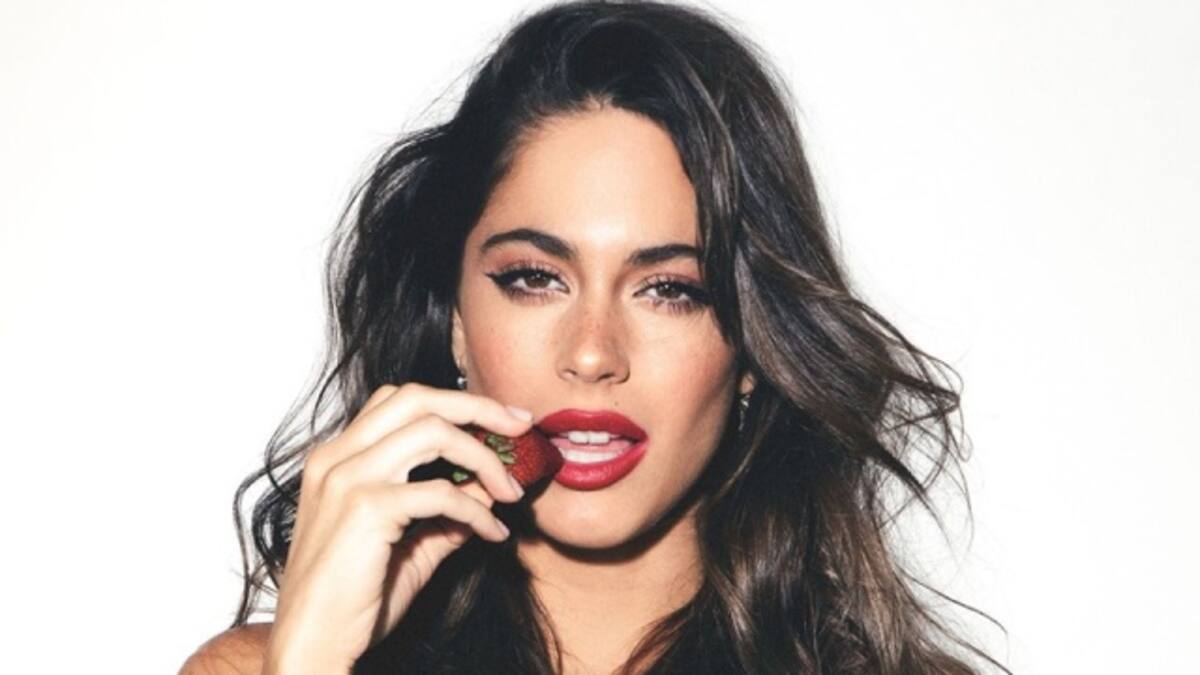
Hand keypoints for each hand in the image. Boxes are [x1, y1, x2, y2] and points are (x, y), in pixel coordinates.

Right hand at [262, 383, 530, 673]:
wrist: (312, 645)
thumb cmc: (351, 602)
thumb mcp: (408, 547)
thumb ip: (445, 513)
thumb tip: (490, 490)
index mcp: (336, 458)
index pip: (400, 401)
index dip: (456, 404)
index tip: (501, 422)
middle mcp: (336, 457)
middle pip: (417, 398)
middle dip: (479, 405)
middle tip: (522, 426)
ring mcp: (347, 478)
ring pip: (434, 431)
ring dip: (485, 457)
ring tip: (511, 490)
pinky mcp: (366, 508)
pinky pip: (442, 493)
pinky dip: (478, 510)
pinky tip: (493, 533)